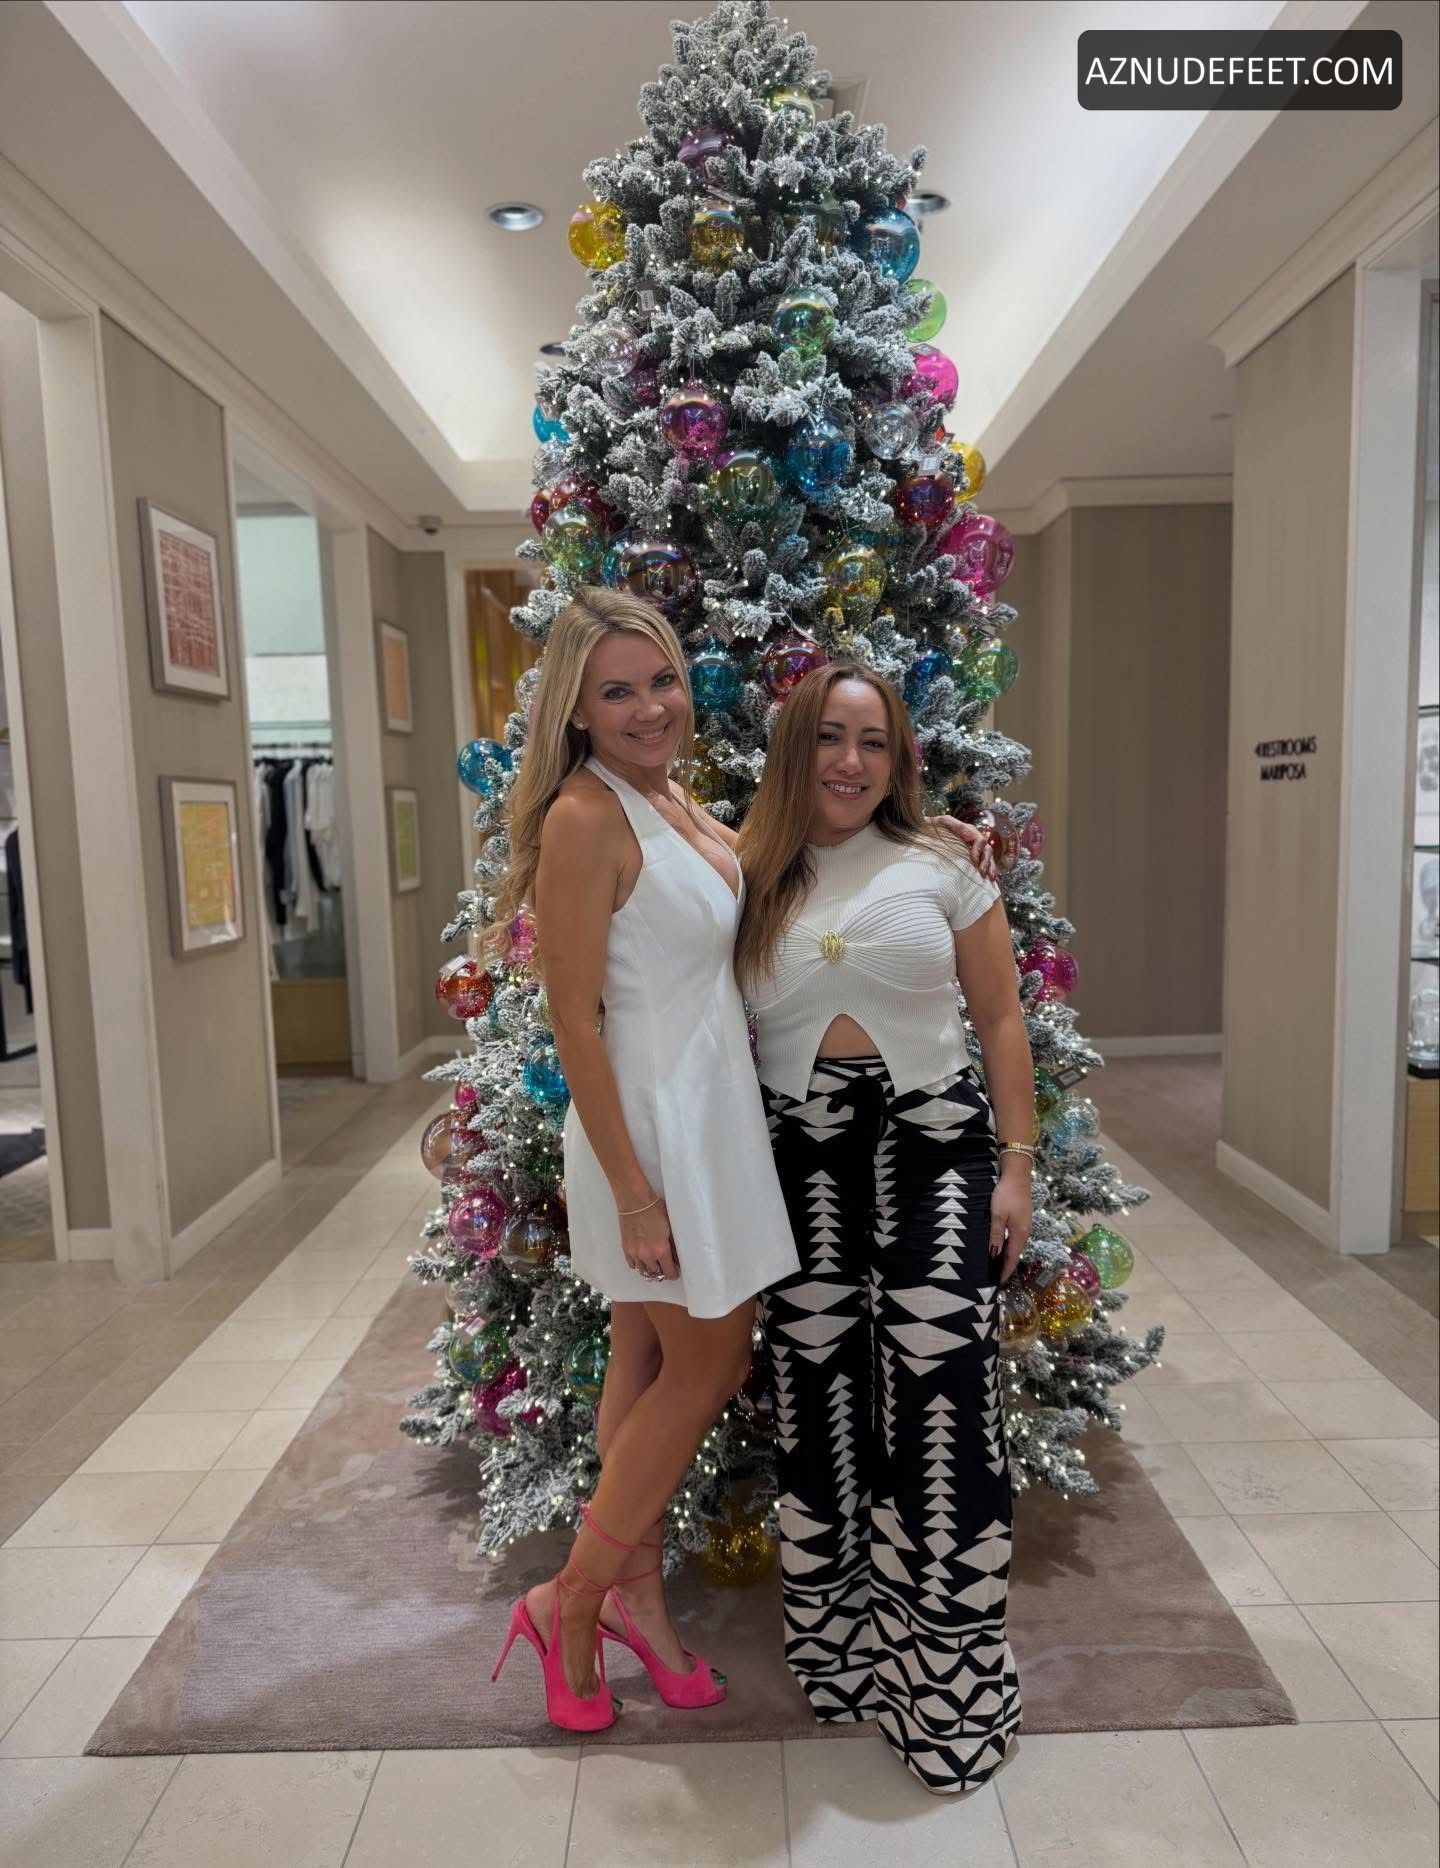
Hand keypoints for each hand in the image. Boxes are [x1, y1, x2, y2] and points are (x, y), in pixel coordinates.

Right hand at [620, 1196, 679, 1281]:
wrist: (635, 1201)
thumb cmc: (654, 1210)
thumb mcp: (670, 1227)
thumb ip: (673, 1245)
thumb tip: (676, 1256)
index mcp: (661, 1250)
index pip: (669, 1272)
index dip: (673, 1274)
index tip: (674, 1272)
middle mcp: (647, 1255)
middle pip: (656, 1274)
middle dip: (662, 1271)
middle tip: (665, 1266)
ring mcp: (635, 1253)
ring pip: (643, 1271)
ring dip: (650, 1269)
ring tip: (654, 1263)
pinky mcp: (626, 1249)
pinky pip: (633, 1265)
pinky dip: (638, 1264)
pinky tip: (643, 1258)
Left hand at [928, 814, 997, 881]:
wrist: (941, 832)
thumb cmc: (939, 828)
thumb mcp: (937, 824)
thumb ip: (931, 822)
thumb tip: (923, 820)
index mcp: (966, 829)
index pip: (975, 837)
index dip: (976, 849)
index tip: (973, 860)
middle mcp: (974, 836)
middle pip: (985, 846)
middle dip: (984, 860)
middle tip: (981, 871)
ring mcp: (977, 845)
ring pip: (988, 853)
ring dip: (989, 865)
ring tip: (989, 877)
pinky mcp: (978, 853)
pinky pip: (988, 860)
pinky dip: (991, 869)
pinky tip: (992, 879)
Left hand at [988, 1159, 1030, 1283]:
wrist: (1017, 1176)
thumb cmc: (1006, 1195)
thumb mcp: (997, 1215)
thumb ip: (996, 1235)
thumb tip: (993, 1255)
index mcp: (1020, 1234)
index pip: (1012, 1259)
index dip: (1005, 1271)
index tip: (997, 1283)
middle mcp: (1025, 1233)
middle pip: (1015, 1254)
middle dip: (1005, 1267)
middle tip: (994, 1278)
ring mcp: (1025, 1226)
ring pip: (1015, 1247)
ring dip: (1006, 1257)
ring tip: (995, 1266)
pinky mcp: (1022, 1220)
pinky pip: (1014, 1239)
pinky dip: (1007, 1247)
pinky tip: (1000, 1248)